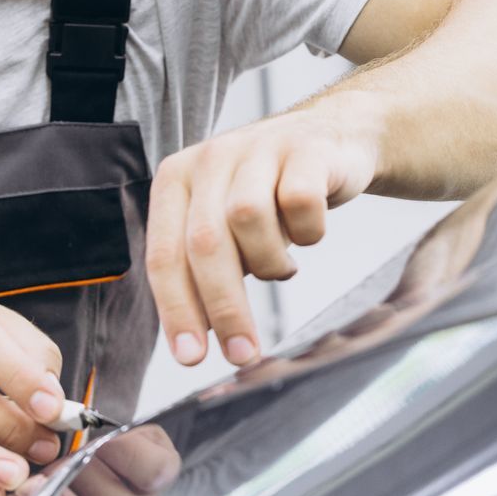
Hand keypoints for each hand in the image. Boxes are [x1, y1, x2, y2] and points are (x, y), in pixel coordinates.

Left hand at [147, 100, 379, 365]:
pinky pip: (301, 202)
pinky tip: (308, 234)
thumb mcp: (223, 222)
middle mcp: (211, 159)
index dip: (176, 309)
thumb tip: (193, 341)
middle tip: (242, 352)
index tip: (192, 358)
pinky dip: (308, 232)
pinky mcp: (305, 149)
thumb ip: (202, 269)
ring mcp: (259, 148)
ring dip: (269, 262)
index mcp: (177, 180)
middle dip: (224, 306)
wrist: (332, 138)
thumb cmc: (269, 194)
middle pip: (206, 242)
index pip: (165, 253)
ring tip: (281, 267)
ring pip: (249, 220)